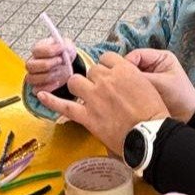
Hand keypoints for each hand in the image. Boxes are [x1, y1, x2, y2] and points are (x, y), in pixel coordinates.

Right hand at [24, 37, 76, 93]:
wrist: (67, 64)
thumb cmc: (64, 53)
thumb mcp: (66, 45)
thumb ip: (64, 45)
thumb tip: (62, 46)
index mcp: (37, 51)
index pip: (36, 51)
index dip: (49, 50)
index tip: (62, 48)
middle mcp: (32, 63)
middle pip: (29, 66)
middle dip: (46, 64)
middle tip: (60, 61)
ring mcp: (34, 75)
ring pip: (31, 78)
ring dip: (47, 76)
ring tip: (59, 72)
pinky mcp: (39, 86)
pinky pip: (36, 90)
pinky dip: (46, 88)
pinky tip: (57, 82)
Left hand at [36, 51, 169, 154]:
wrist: (151, 135)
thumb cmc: (154, 114)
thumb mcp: (147, 85)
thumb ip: (131, 77)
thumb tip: (121, 79)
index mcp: (124, 69)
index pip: (106, 58)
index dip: (106, 67)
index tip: (108, 75)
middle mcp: (106, 79)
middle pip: (92, 70)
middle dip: (95, 79)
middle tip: (101, 92)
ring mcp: (94, 97)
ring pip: (75, 82)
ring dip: (78, 87)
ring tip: (82, 95)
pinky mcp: (87, 116)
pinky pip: (63, 105)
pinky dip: (50, 101)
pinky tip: (41, 95)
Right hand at [124, 48, 194, 121]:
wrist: (188, 116)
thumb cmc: (180, 97)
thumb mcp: (162, 84)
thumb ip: (143, 78)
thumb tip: (121, 75)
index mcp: (160, 57)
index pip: (136, 54)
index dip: (126, 63)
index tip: (119, 75)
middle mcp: (152, 64)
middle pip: (131, 64)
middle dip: (124, 73)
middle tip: (118, 84)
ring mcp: (148, 76)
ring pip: (129, 75)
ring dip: (125, 82)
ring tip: (120, 91)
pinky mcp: (144, 88)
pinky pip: (131, 86)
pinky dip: (127, 90)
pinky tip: (123, 97)